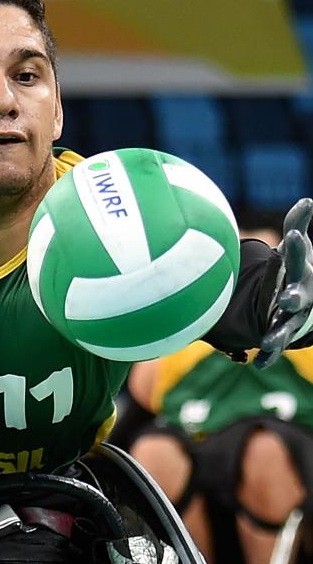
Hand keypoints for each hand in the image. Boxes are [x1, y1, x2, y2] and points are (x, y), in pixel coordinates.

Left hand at [256, 198, 312, 367]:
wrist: (300, 303)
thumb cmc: (296, 271)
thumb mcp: (297, 250)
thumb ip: (297, 225)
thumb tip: (306, 200)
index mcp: (302, 273)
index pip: (300, 258)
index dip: (297, 247)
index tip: (291, 235)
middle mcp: (301, 297)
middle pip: (299, 298)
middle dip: (294, 298)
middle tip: (286, 298)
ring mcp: (291, 320)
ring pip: (286, 329)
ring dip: (277, 335)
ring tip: (267, 340)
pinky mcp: (280, 337)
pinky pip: (273, 351)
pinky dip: (267, 357)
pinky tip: (257, 363)